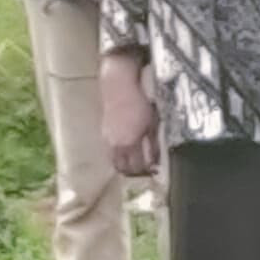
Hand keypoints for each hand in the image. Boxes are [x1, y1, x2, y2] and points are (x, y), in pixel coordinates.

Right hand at [100, 55, 160, 178]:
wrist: (119, 87)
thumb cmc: (140, 102)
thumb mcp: (152, 123)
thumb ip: (153, 144)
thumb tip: (156, 162)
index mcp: (130, 143)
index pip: (136, 167)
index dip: (145, 172)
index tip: (154, 170)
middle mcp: (116, 145)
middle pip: (123, 168)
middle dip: (134, 172)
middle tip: (144, 169)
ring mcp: (108, 139)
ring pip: (114, 161)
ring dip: (124, 164)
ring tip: (136, 161)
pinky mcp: (104, 133)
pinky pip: (110, 151)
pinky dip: (118, 155)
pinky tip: (127, 149)